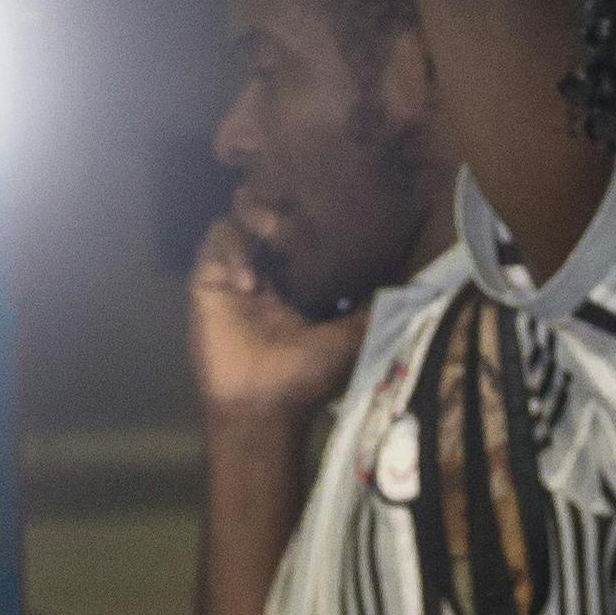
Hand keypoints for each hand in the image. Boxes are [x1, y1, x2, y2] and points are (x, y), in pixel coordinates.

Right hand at [187, 209, 359, 421]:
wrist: (260, 405)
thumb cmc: (305, 376)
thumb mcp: (351, 338)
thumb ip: (373, 310)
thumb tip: (408, 285)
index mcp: (295, 283)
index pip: (296, 232)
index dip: (306, 219)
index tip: (323, 214)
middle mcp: (264, 273)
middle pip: (264, 217)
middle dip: (277, 209)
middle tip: (292, 222)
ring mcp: (233, 274)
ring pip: (237, 220)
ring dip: (253, 222)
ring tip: (271, 238)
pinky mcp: (207, 280)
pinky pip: (214, 244)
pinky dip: (232, 251)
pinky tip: (247, 281)